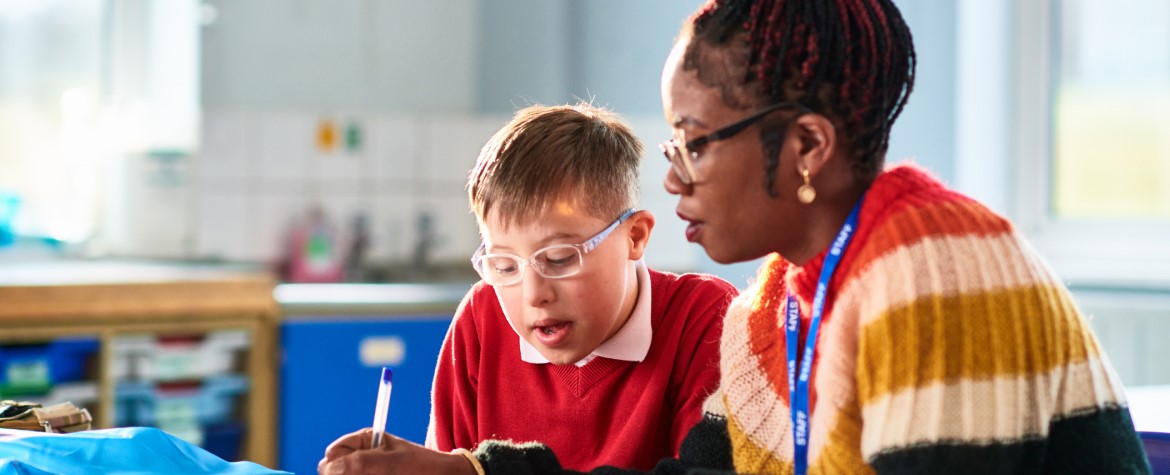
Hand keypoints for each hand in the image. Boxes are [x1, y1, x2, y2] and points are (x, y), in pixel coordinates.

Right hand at [317, 428, 475, 474]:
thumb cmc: (422, 466)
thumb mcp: (393, 462)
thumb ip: (361, 462)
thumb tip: (330, 467)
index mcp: (361, 442)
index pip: (332, 454)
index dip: (335, 465)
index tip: (348, 471)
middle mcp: (357, 459)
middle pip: (332, 472)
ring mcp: (362, 473)